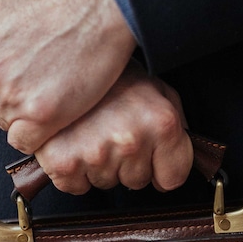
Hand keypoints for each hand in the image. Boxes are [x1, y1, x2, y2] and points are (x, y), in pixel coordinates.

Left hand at [0, 0, 136, 151]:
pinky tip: (53, 115)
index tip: (25, 62)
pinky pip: (25, 142)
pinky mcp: (42, 117)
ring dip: (27, 111)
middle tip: (44, 72)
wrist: (102, 0)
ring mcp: (13, 99)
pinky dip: (36, 135)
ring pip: (8, 121)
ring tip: (54, 87)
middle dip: (13, 91)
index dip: (2, 71)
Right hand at [34, 61, 193, 192]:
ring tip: (92, 132)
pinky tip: (73, 143)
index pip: (172, 178)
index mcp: (161, 123)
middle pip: (138, 181)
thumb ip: (174, 125)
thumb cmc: (112, 73)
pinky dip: (72, 172)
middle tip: (113, 131)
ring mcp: (97, 153)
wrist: (64, 55)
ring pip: (106, 184)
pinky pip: (75, 187)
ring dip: (100, 165)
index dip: (162, 168)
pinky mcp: (64, 162)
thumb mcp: (156, 90)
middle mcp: (131, 140)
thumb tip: (178, 158)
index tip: (152, 158)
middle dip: (128, 163)